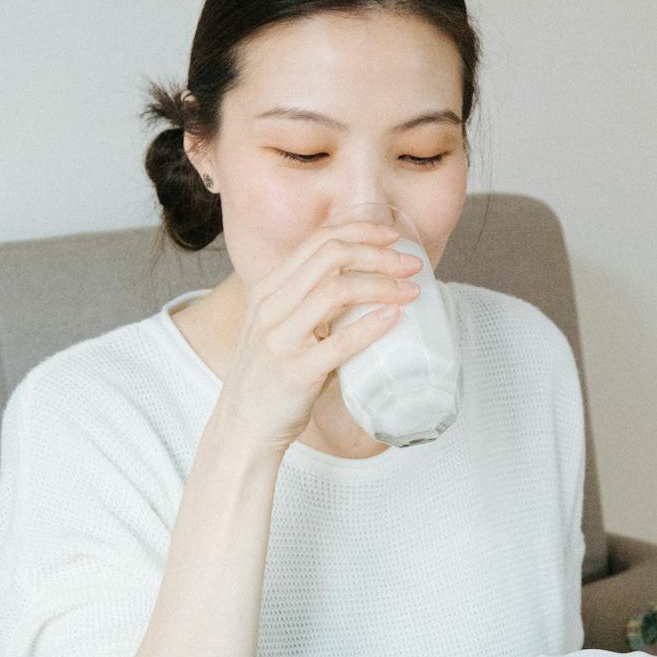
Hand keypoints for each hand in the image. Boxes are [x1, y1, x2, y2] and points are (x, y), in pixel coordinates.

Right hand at [212, 220, 422, 454]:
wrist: (243, 425)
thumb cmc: (270, 377)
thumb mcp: (281, 328)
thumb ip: (311, 305)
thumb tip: (365, 289)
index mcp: (269, 289)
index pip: (318, 241)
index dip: (360, 231)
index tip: (393, 237)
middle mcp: (271, 305)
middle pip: (331, 257)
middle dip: (379, 254)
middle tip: (413, 265)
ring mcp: (281, 337)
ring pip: (337, 290)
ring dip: (382, 285)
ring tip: (411, 292)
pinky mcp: (295, 371)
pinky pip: (340, 342)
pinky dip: (371, 326)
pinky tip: (394, 319)